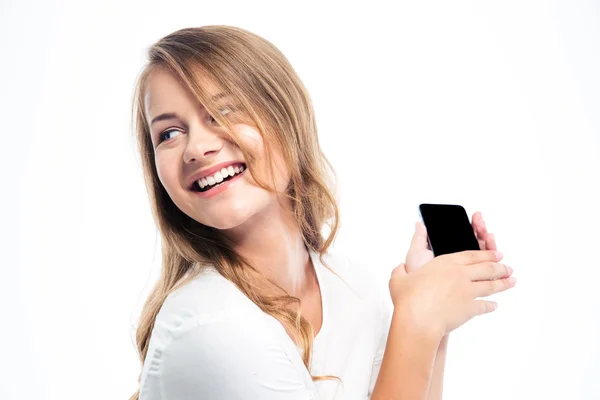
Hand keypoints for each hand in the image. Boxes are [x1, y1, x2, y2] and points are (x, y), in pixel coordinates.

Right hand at [389, 249, 515, 338]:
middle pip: (486, 268)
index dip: (486, 254)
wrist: (418, 320)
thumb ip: (401, 270)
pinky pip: (485, 305)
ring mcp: (467, 291)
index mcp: (445, 263)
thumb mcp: (399, 278)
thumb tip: (400, 268)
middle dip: (500, 266)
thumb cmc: (408, 299)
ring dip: (503, 283)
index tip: (496, 253)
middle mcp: (460, 274)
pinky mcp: (470, 308)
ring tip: (511, 281)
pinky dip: (491, 305)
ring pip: (491, 284)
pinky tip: (495, 306)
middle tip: (508, 267)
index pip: (472, 255)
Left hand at [405, 211, 496, 272]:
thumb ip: (420, 237)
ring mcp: (469, 270)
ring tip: (486, 230)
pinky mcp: (475, 280)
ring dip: (488, 238)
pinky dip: (492, 252)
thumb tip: (419, 222)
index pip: (463, 236)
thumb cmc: (417, 276)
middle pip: (476, 242)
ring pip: (484, 251)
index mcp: (450, 254)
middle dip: (480, 229)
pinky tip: (492, 244)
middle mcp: (461, 262)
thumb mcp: (416, 254)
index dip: (471, 225)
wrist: (419, 296)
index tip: (474, 216)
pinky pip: (488, 265)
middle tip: (480, 221)